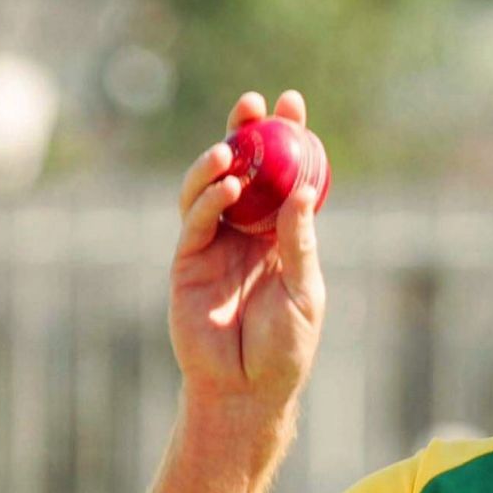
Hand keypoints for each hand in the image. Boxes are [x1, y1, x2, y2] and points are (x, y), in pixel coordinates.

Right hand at [169, 89, 326, 418]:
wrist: (247, 388)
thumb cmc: (285, 347)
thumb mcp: (304, 290)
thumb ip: (299, 240)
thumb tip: (304, 189)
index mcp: (279, 235)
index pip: (282, 177)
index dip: (287, 140)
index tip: (293, 105)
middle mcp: (245, 233)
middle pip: (241, 170)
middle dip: (244, 132)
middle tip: (253, 104)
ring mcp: (213, 245)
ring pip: (208, 187)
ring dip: (218, 160)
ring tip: (233, 146)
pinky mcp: (187, 261)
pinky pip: (194, 220)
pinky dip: (208, 198)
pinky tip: (226, 185)